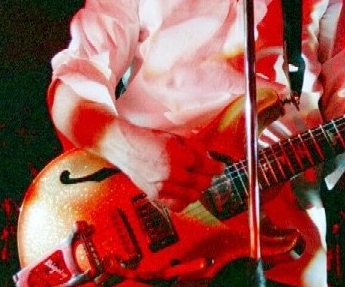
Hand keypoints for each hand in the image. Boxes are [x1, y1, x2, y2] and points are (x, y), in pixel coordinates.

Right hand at [107, 121, 224, 210]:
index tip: (220, 167)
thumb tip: (210, 160)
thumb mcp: (175, 138)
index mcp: (177, 155)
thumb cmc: (149, 138)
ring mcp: (162, 186)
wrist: (123, 146)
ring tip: (196, 179)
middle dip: (208, 176)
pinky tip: (185, 191)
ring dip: (198, 188)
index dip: (216, 167)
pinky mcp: (155, 195)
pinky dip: (185, 199)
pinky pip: (178, 204)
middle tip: (208, 172)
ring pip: (193, 195)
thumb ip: (194, 149)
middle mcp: (170, 173)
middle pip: (202, 182)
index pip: (206, 166)